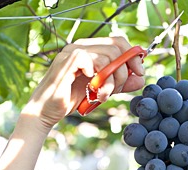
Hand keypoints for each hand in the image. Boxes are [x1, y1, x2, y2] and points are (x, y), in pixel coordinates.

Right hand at [24, 37, 144, 132]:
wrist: (47, 111)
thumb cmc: (71, 98)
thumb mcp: (103, 90)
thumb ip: (120, 84)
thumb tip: (141, 79)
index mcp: (91, 49)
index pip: (118, 41)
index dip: (133, 55)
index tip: (140, 72)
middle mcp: (82, 46)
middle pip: (116, 46)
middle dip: (124, 71)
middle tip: (117, 89)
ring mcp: (72, 51)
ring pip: (106, 56)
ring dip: (111, 81)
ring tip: (102, 96)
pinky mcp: (66, 61)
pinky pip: (90, 61)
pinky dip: (97, 78)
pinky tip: (91, 89)